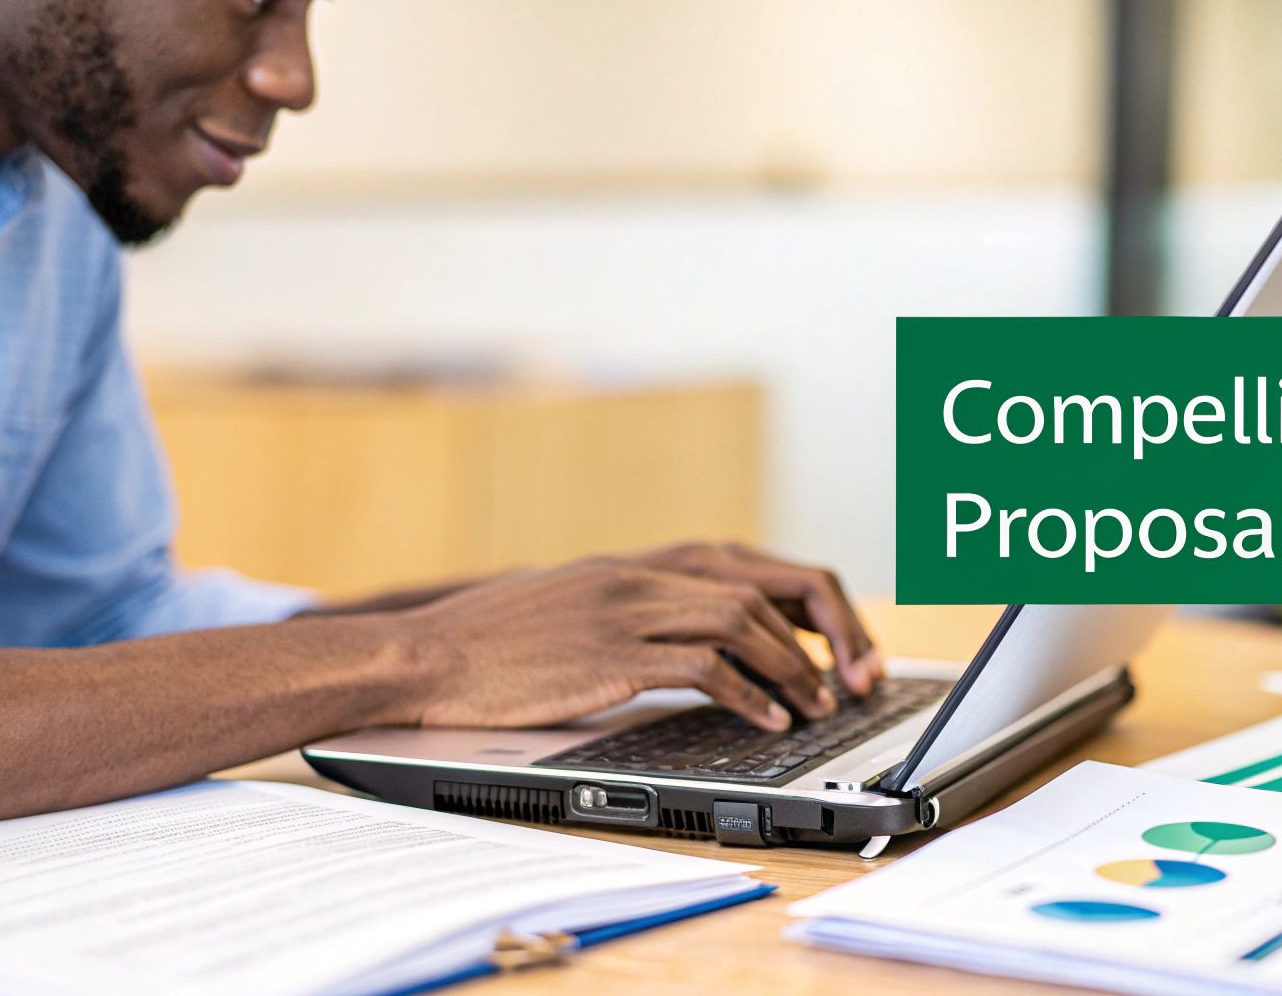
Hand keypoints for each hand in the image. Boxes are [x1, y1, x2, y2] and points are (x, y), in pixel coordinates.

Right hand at [388, 551, 871, 730]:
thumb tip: (706, 637)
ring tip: (819, 705)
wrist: (426, 655)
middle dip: (828, 629)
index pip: (753, 565)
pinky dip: (750, 694)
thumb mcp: (581, 604)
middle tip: (854, 676)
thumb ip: (641, 609)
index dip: (809, 604)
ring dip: (795, 667)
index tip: (839, 646)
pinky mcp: (609, 655)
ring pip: (744, 620)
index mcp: (641, 562)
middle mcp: (643, 574)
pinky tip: (769, 720)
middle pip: (767, 582)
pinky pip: (703, 667)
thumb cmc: (499, 643)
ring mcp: (626, 609)